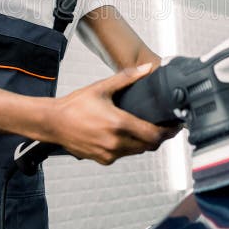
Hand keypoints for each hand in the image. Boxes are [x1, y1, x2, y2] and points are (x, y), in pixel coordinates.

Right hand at [45, 63, 174, 164]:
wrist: (53, 123)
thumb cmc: (74, 106)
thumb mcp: (102, 87)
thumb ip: (127, 78)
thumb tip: (146, 68)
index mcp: (119, 124)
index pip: (153, 135)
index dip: (168, 132)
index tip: (175, 126)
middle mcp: (115, 142)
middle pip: (149, 145)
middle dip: (158, 137)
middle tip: (164, 126)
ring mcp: (109, 153)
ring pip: (137, 151)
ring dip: (144, 142)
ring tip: (146, 129)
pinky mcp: (102, 159)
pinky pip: (123, 155)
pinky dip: (129, 147)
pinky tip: (126, 135)